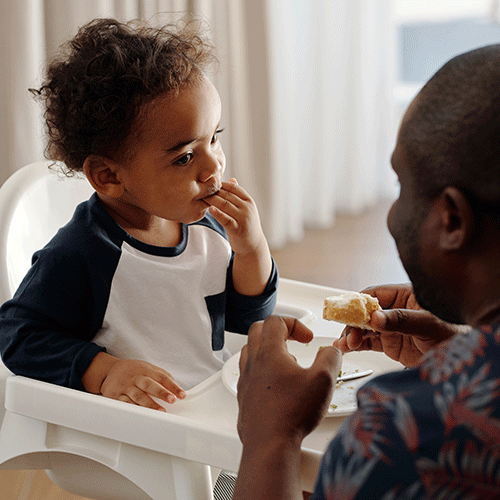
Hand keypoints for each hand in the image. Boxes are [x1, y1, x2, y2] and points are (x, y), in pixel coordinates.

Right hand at [100, 358, 185, 410]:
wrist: (109, 370)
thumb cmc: (133, 370)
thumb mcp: (148, 368)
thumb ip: (162, 376)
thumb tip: (177, 386)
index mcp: (146, 370)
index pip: (162, 377)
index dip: (173, 386)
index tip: (182, 395)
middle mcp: (136, 378)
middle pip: (150, 385)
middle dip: (162, 393)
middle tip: (172, 400)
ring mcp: (126, 387)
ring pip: (138, 396)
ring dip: (150, 404)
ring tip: (161, 411)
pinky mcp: (117, 395)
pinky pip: (126, 403)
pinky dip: (134, 409)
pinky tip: (142, 414)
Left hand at [204, 179, 266, 256]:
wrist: (253, 245)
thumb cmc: (246, 225)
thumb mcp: (245, 209)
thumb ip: (238, 195)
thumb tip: (232, 179)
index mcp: (249, 201)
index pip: (234, 188)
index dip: (221, 184)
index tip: (210, 183)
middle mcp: (247, 208)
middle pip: (228, 195)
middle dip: (214, 191)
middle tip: (201, 189)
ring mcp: (243, 219)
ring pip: (225, 205)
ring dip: (212, 200)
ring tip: (202, 197)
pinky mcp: (237, 230)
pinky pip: (225, 219)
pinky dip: (217, 213)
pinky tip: (209, 209)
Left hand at [237, 316, 341, 446]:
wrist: (269, 445)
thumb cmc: (292, 414)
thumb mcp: (323, 380)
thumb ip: (330, 358)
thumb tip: (331, 350)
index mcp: (269, 352)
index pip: (275, 321)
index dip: (294, 323)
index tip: (306, 337)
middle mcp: (253, 362)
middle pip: (258, 330)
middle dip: (278, 330)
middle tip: (293, 340)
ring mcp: (246, 379)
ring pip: (250, 351)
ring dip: (269, 349)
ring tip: (287, 362)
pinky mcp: (244, 396)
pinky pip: (249, 372)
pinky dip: (263, 369)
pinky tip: (278, 384)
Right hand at [333, 284, 464, 366]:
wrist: (466, 362)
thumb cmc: (455, 333)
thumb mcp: (428, 323)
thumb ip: (401, 320)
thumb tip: (376, 317)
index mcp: (404, 295)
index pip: (375, 295)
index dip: (359, 303)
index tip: (348, 313)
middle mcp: (395, 310)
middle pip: (365, 312)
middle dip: (353, 323)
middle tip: (349, 335)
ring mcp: (392, 328)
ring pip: (364, 328)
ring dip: (352, 334)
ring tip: (344, 344)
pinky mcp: (391, 344)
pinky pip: (369, 342)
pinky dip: (356, 344)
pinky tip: (346, 348)